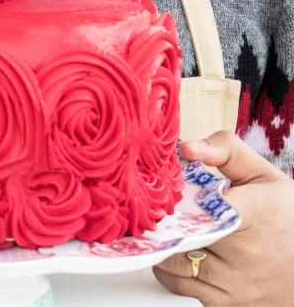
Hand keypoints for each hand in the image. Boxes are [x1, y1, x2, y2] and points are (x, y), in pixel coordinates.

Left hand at [152, 130, 293, 305]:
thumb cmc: (284, 213)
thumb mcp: (261, 173)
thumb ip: (224, 151)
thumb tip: (187, 149)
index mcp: (253, 214)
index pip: (205, 206)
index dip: (179, 197)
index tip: (168, 188)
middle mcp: (245, 254)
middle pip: (184, 236)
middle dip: (165, 221)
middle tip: (158, 207)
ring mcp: (235, 283)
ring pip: (176, 266)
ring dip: (163, 246)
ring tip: (166, 228)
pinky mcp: (228, 302)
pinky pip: (184, 289)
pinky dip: (171, 272)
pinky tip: (178, 252)